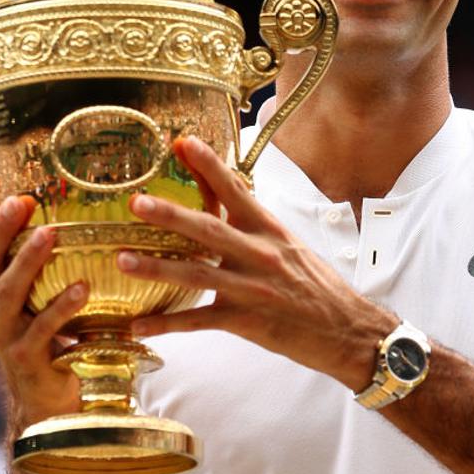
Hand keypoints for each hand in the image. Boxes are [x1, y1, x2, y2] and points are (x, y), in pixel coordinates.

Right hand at [0, 175, 85, 423]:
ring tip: (50, 234)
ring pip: (9, 291)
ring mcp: (2, 333)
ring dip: (29, 260)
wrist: (43, 394)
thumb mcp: (26, 291)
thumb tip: (32, 197)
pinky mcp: (26, 356)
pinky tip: (82, 288)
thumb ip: (22, 254)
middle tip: (20, 200)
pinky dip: (61, 307)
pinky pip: (43, 328)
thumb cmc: (39, 330)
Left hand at [118, 136, 394, 389]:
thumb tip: (230, 200)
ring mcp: (252, 289)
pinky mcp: (247, 322)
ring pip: (197, 275)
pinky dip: (168, 324)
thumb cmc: (319, 288)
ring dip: (157, 267)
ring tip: (123, 260)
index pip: (236, 190)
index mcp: (271, 230)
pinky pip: (199, 321)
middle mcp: (260, 254)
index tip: (184, 143)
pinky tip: (140, 325)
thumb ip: (257, 227)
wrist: (349, 330)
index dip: (209, 166)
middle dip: (171, 215)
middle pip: (208, 230)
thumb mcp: (291, 246)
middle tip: (137, 202)